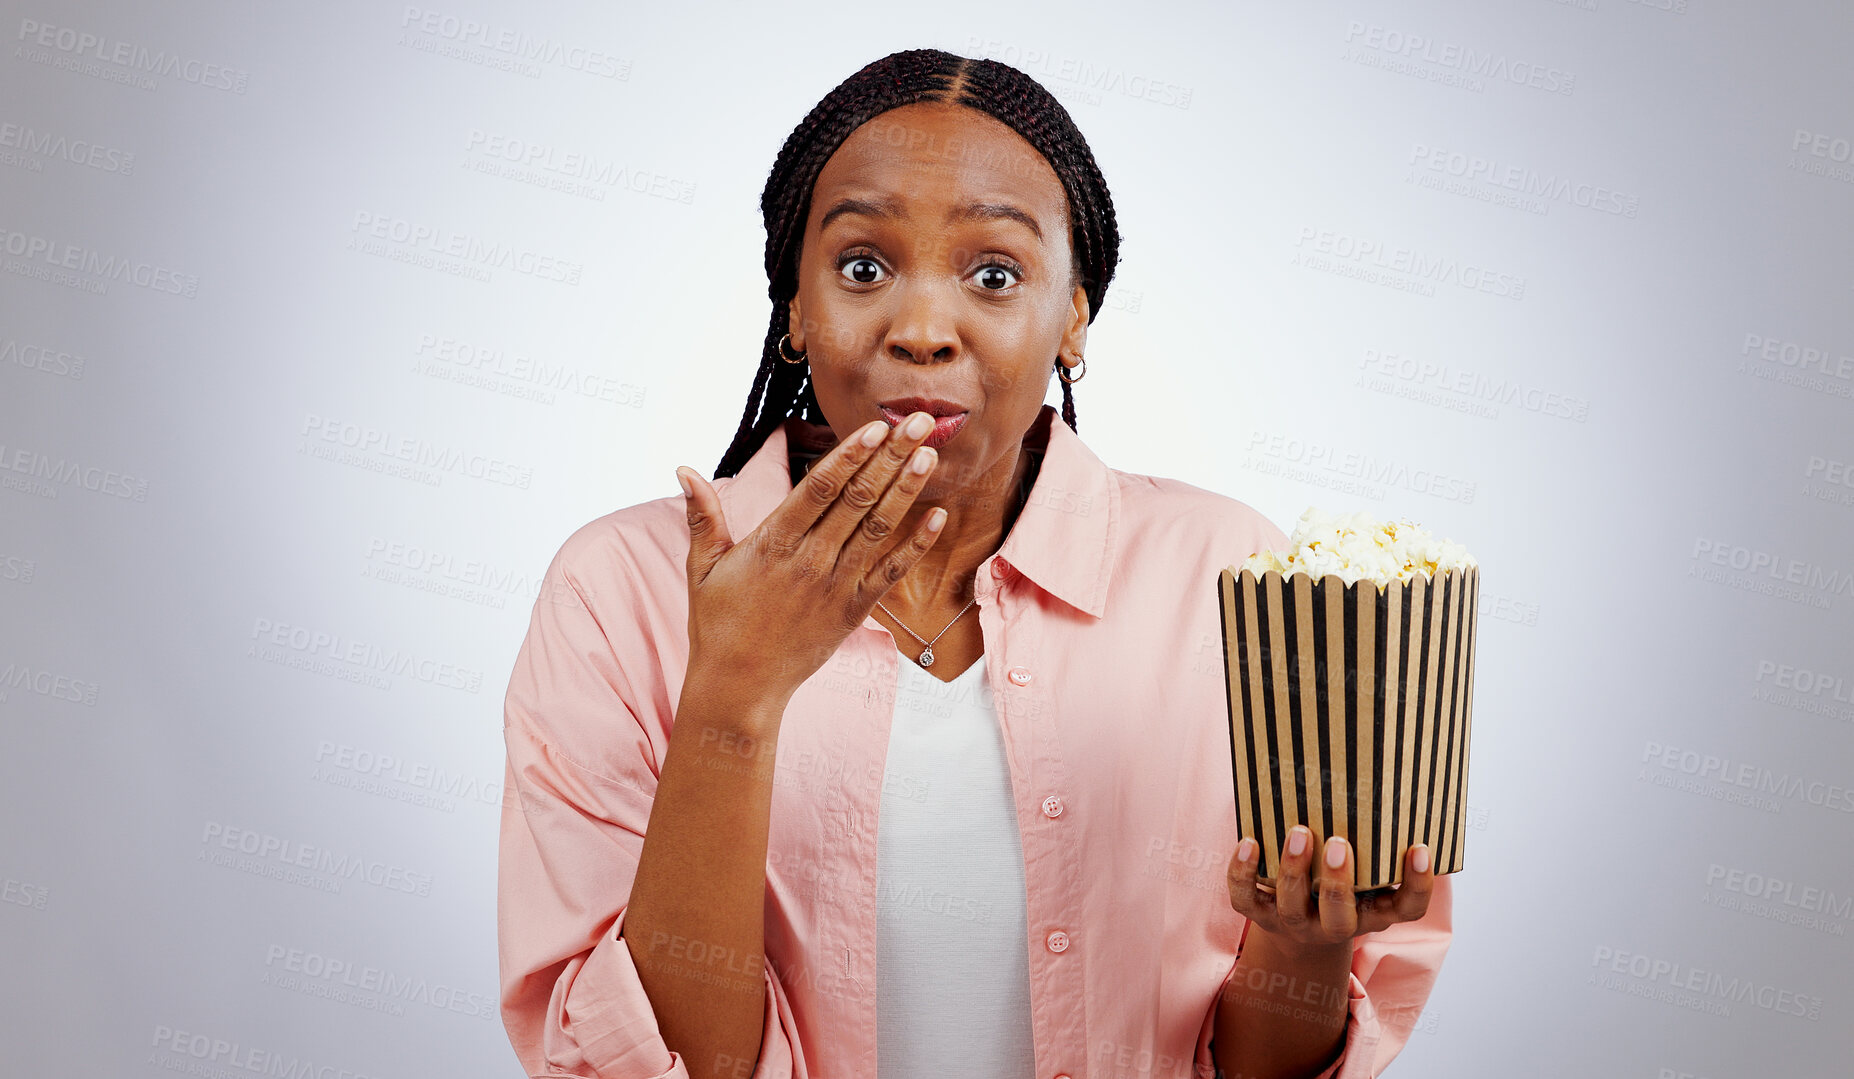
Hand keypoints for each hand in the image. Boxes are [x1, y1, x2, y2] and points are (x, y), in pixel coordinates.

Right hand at [674, 411, 944, 703]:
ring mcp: (836, 586)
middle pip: (858, 499)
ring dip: (907, 490)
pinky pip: (891, 573)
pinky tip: (938, 517)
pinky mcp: (854, 611)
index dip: (851, 454)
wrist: (740, 686)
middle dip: (891, 457)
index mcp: (774, 543)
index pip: (820, 488)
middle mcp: (811, 560)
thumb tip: (682, 469)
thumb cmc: (718, 623)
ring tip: (929, 454)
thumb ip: (702, 516)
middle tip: (919, 422)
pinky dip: (917, 546)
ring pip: (879, 529)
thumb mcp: (702, 567)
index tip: (876, 426)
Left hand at [1224, 827, 1434, 953]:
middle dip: (1338, 883)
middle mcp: (1337, 926)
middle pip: (1340, 918)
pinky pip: (1247, 901)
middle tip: (1339, 843)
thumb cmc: (1343, 884)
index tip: (1420, 848)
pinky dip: (1243, 873)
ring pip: (1292, 908)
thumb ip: (1379, 842)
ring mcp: (1297, 924)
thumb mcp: (1368, 871)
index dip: (1417, 885)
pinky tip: (1248, 842)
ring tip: (1299, 832)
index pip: (1407, 910)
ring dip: (1293, 870)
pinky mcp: (1261, 917)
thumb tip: (1394, 780)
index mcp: (1374, 913)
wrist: (1300, 931)